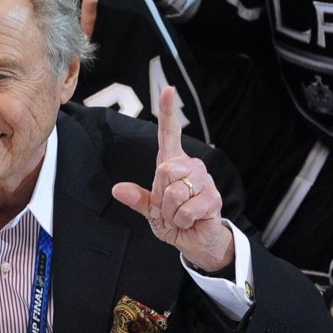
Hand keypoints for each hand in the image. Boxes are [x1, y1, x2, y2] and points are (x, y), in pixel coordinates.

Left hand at [112, 86, 233, 271]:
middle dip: (160, 196)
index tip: (167, 89)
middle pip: (164, 171)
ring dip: (171, 212)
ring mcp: (204, 180)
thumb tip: (118, 190)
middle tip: (169, 208)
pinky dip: (182, 221)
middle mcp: (190, 166)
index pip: (168, 134)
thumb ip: (137, 199)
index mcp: (172, 164)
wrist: (195, 242)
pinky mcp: (214, 197)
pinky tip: (191, 221)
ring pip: (174, 192)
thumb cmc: (174, 221)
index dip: (168, 111)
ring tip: (180, 215)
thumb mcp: (151, 211)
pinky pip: (186, 209)